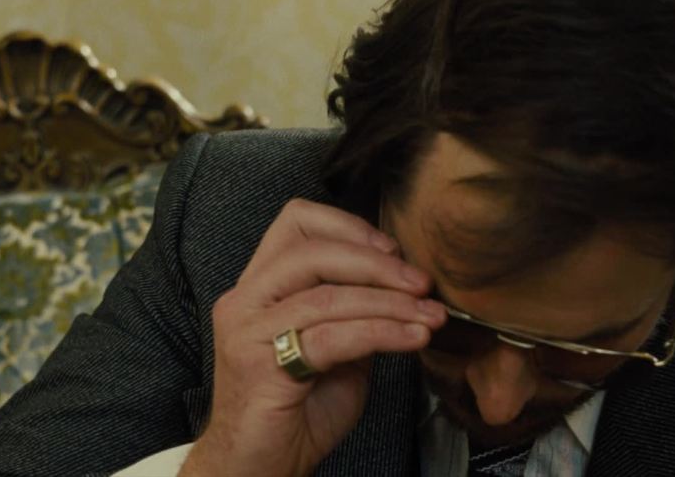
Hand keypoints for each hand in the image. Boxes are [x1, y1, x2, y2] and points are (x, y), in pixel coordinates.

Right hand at [179, 199, 445, 476]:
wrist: (257, 467)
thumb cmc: (294, 410)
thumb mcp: (333, 348)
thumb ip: (354, 312)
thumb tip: (403, 287)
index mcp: (259, 286)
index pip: (296, 222)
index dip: (348, 226)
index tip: (392, 251)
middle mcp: (245, 299)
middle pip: (313, 250)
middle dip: (377, 263)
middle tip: (422, 284)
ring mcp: (247, 329)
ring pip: (328, 295)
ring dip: (390, 303)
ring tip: (429, 317)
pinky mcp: (260, 364)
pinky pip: (333, 337)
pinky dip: (382, 332)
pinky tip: (413, 338)